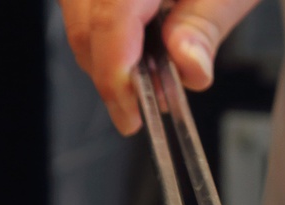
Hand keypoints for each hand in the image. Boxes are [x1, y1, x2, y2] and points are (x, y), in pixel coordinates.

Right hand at [60, 0, 259, 134]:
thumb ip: (204, 27)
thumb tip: (189, 70)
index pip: (113, 20)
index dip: (117, 74)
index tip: (131, 115)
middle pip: (85, 25)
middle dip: (111, 74)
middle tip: (141, 109)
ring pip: (79, 20)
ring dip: (108, 58)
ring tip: (148, 82)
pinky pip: (88, 7)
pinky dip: (110, 36)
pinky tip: (137, 53)